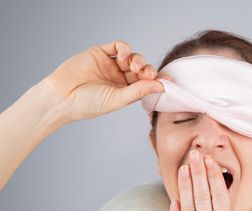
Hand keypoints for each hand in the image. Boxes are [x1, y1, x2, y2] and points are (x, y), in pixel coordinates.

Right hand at [42, 39, 170, 123]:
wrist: (62, 97)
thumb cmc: (88, 104)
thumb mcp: (118, 99)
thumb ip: (139, 90)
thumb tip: (161, 86)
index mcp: (126, 91)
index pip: (146, 83)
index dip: (157, 81)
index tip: (169, 80)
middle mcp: (120, 78)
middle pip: (142, 69)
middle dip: (148, 70)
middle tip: (148, 73)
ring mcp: (110, 65)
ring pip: (132, 57)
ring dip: (138, 59)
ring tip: (134, 65)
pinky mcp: (100, 53)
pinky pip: (118, 46)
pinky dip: (125, 49)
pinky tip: (124, 56)